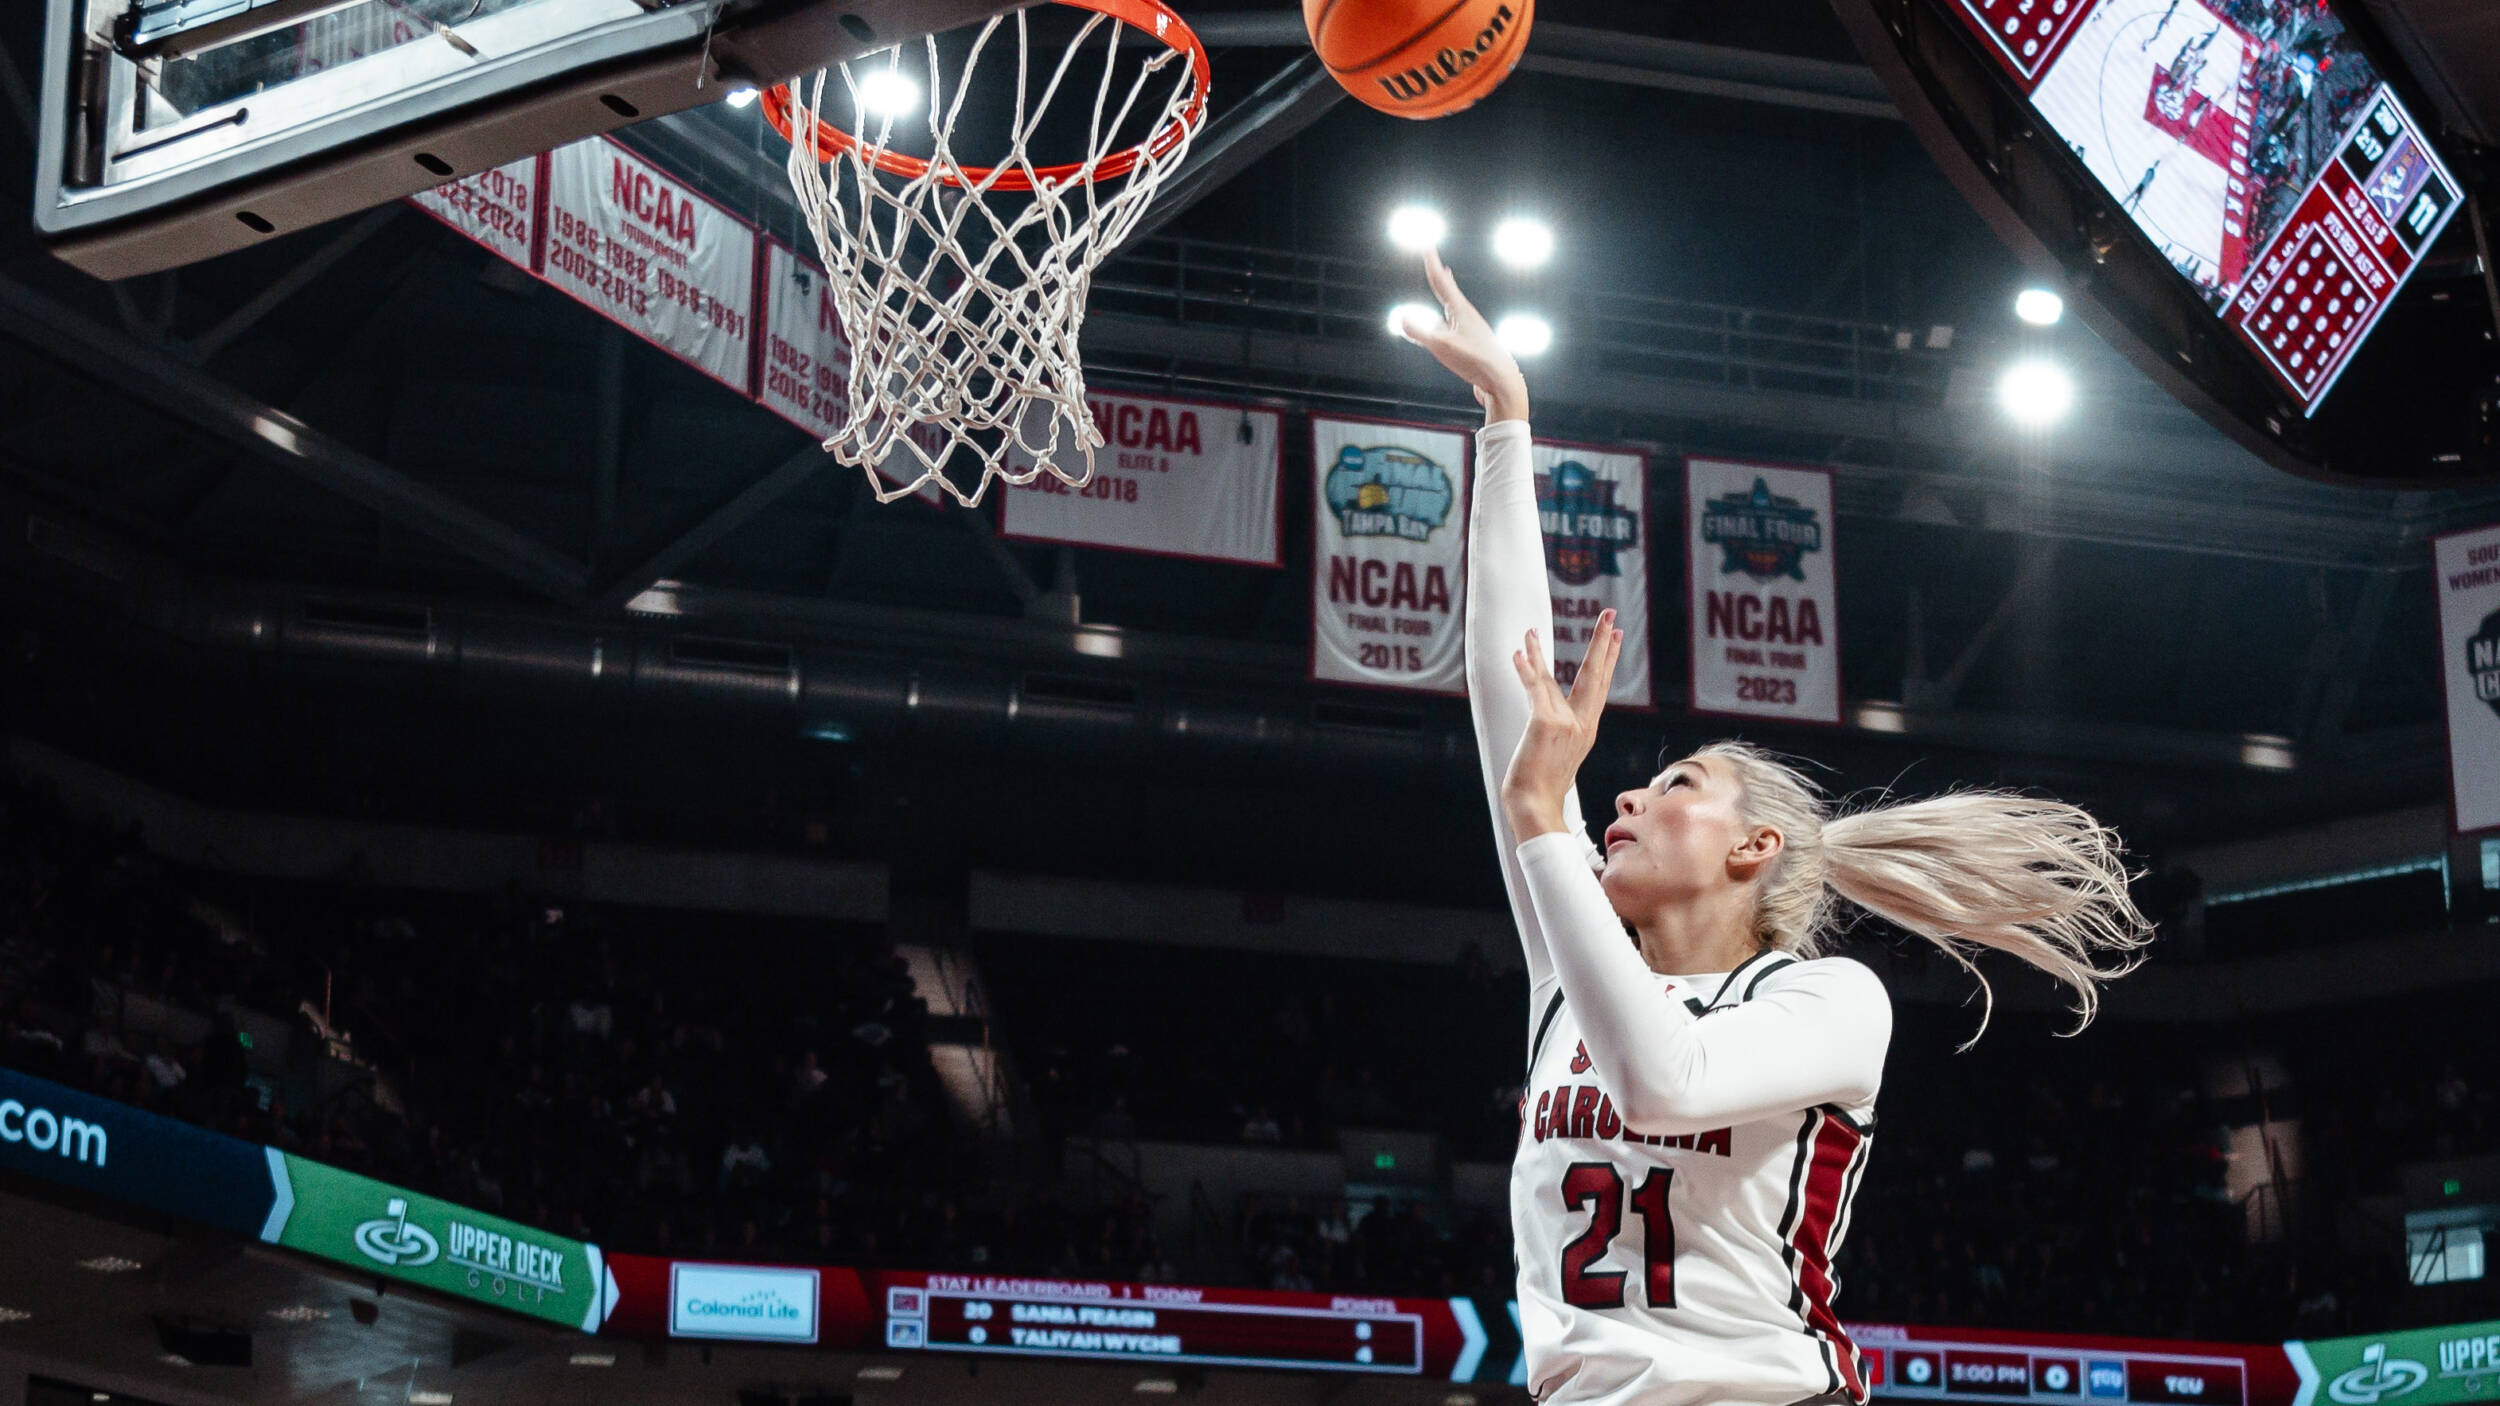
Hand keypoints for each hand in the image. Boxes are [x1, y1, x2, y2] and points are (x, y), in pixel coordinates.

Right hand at [1398, 248, 1529, 422]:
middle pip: (1448, 291)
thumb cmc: (1475, 362)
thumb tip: (1401, 318)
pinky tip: (1442, 324)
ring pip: (1450, 307)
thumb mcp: (1443, 347)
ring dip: (1443, 293)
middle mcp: (1466, 316)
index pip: (1441, 282)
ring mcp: (1469, 330)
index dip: (1432, 264)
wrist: (1502, 382)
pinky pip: (1451, 324)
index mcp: (1461, 311)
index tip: (1427, 246)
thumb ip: (1421, 333)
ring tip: (1443, 282)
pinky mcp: (1470, 345)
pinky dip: (1442, 317)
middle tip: (1435, 260)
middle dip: (1439, 275)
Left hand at [1500, 611, 1623, 839]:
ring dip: (1537, 651)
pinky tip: (1518, 652)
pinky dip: (1525, 669)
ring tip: (1531, 629)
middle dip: (1601, 642)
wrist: (1535, 808)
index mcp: (1586, 730)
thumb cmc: (1542, 790)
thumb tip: (1552, 726)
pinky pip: (1533, 688)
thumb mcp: (1558, 758)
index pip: (1599, 687)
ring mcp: (1565, 723)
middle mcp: (1581, 724)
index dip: (1607, 659)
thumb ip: (1559, 736)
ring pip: (1552, 678)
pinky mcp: (1545, 724)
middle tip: (1610, 615)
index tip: (1616, 636)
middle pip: (1593, 675)